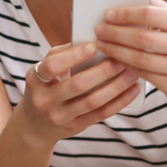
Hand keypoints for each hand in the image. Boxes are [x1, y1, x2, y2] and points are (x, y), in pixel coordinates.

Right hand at [21, 42, 140, 145]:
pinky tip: (132, 90)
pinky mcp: (75, 127)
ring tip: (131, 73)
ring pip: (92, 101)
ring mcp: (60, 116)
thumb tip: (92, 40)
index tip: (94, 45)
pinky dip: (119, 101)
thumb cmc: (45, 88)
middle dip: (103, 71)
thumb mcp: (44, 72)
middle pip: (77, 84)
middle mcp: (45, 100)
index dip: (74, 56)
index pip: (53, 66)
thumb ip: (63, 55)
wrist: (35, 125)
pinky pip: (101, 114)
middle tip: (121, 59)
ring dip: (116, 86)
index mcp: (36, 80)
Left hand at [95, 0, 166, 115]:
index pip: (152, 13)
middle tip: (99, 30)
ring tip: (103, 44)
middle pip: (143, 37)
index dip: (127, 13)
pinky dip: (126, 66)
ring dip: (116, 51)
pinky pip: (144, 75)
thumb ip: (164, 11)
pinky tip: (116, 59)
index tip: (109, 14)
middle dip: (116, 33)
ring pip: (141, 58)